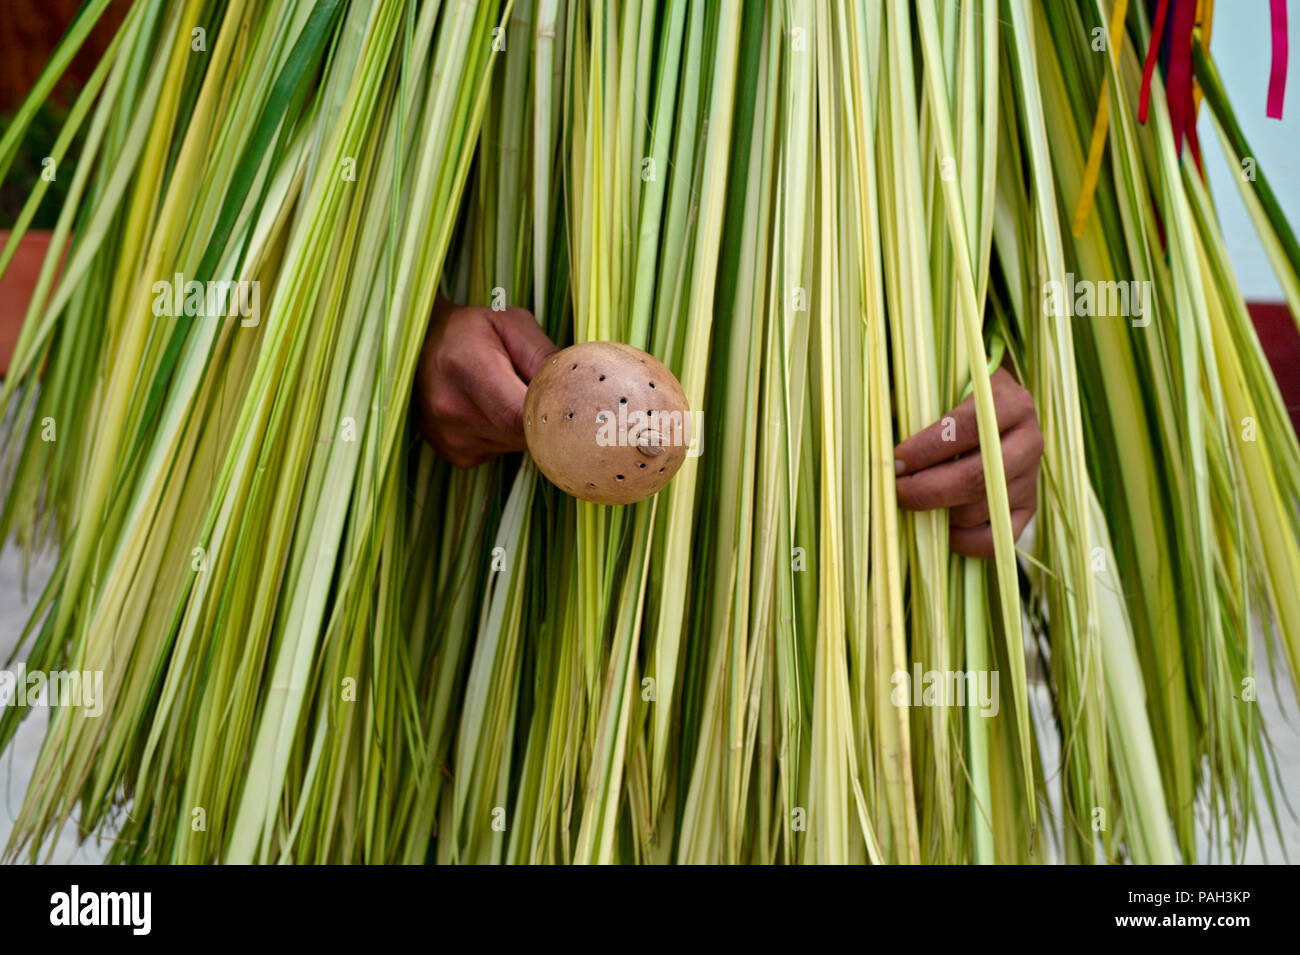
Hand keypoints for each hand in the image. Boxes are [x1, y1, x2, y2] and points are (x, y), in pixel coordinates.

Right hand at [414, 296, 557, 467]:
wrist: (421, 346)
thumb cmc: (473, 330)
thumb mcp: (512, 325)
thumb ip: (545, 356)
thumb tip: (578, 390)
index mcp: (466, 366)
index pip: (520, 413)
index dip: (552, 413)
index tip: (571, 402)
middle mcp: (452, 409)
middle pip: (525, 434)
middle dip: (545, 417)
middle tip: (548, 392)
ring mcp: (451, 438)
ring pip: (518, 446)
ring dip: (527, 427)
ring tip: (511, 394)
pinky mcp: (456, 455)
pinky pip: (504, 452)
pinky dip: (510, 436)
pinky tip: (495, 410)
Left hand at [893, 367, 1042, 558]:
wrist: (995, 417)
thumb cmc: (954, 400)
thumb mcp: (937, 387)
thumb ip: (910, 400)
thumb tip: (877, 427)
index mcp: (1009, 402)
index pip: (965, 429)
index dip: (925, 449)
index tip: (895, 461)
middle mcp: (1029, 440)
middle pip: (975, 477)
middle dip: (926, 490)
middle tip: (896, 491)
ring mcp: (1031, 478)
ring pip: (981, 510)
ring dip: (939, 513)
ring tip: (912, 504)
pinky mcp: (1028, 510)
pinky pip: (994, 540)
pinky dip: (961, 541)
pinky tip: (938, 528)